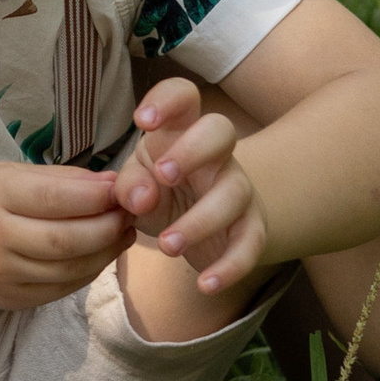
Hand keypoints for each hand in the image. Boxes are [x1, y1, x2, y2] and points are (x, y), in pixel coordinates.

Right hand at [0, 159, 130, 310]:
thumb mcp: (8, 174)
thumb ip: (60, 179)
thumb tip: (113, 183)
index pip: (53, 199)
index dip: (95, 196)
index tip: (122, 190)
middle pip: (66, 240)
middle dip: (108, 227)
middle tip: (130, 213)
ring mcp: (2, 275)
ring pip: (70, 269)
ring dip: (106, 251)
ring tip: (123, 232)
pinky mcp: (12, 300)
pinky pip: (64, 288)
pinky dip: (90, 270)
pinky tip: (101, 253)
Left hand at [111, 78, 269, 293]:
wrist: (204, 225)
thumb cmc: (160, 190)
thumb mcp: (135, 184)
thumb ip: (128, 185)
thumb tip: (140, 197)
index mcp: (180, 132)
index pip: (183, 96)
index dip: (166, 100)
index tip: (142, 121)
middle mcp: (215, 155)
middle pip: (221, 130)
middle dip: (194, 149)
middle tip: (164, 176)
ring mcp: (238, 190)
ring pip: (233, 194)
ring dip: (200, 221)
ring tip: (166, 245)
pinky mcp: (251, 230)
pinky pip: (250, 245)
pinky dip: (230, 267)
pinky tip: (205, 284)